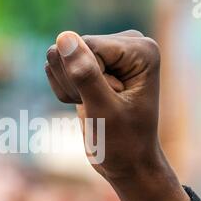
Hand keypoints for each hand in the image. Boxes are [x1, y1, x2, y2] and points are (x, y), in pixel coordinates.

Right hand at [45, 30, 189, 200]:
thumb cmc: (123, 143)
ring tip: (94, 107)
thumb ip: (85, 74)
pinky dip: (66, 90)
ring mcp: (109, 52)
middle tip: (100, 108)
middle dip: (75, 83)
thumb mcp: (103, 111)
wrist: (127, 163)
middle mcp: (128, 43)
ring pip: (60, 56)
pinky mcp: (93, 63)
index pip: (86, 47)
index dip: (85, 80)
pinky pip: (59, 66)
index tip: (107, 104)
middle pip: (72, 48)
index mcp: (141, 49)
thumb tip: (64, 37)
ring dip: (69, 88)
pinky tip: (85, 104)